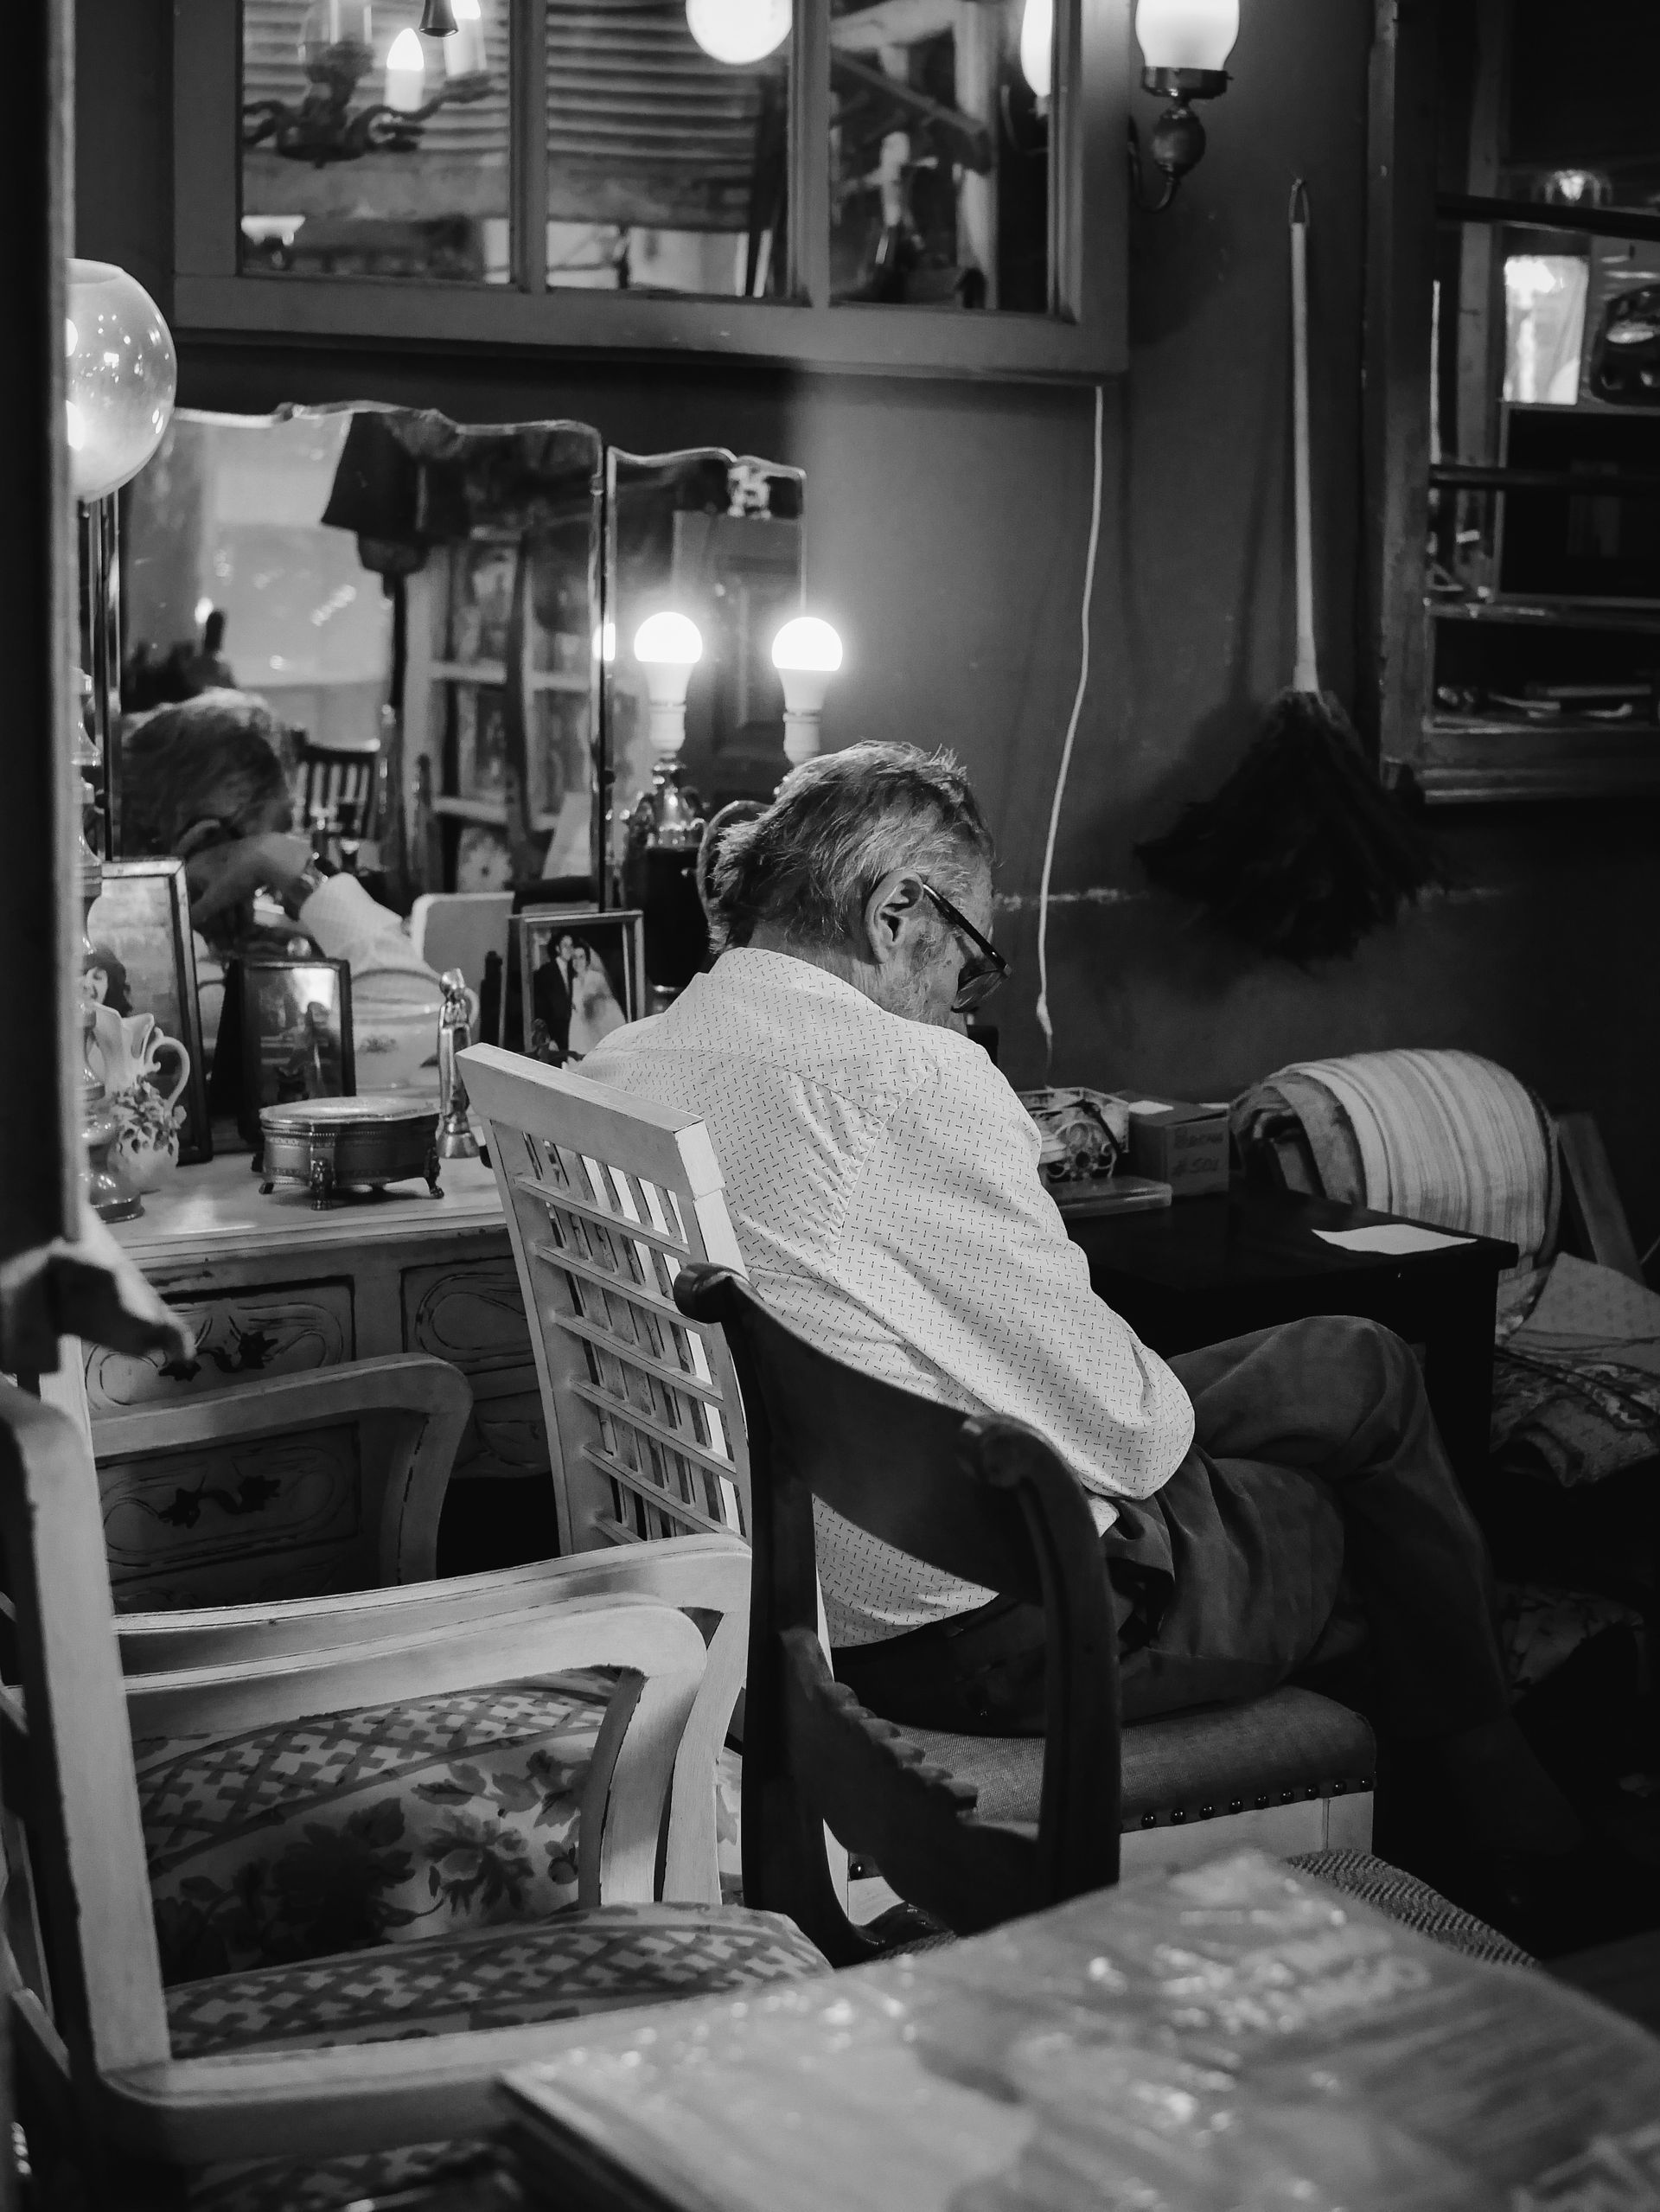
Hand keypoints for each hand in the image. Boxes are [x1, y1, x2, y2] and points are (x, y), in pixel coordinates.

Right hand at [185, 832, 313, 930]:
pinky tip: (247, 930)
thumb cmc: (233, 877)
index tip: (204, 938)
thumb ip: (199, 913)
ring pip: (225, 900)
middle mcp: (207, 868)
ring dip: (230, 922)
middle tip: (223, 946)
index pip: (188, 899)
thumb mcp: (214, 898)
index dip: (196, 920)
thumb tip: (187, 923)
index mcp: (193, 870)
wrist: (268, 856)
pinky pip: (239, 896)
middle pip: (209, 901)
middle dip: (217, 926)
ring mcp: (228, 870)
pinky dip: (242, 912)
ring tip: (236, 942)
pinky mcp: (246, 873)